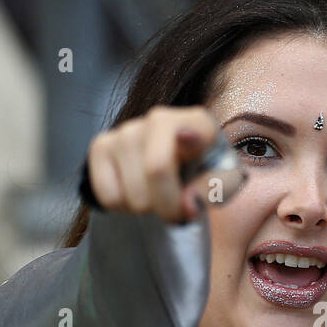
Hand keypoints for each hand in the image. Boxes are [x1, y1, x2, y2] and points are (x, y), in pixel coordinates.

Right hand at [83, 106, 219, 221]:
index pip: (185, 146)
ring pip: (131, 194)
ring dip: (146, 208)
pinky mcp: (101, 145)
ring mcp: (126, 130)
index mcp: (198, 122)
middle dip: (168, 206)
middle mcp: (159, 118)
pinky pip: (109, 197)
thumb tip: (187, 205)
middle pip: (155, 173)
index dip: (176, 186)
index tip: (188, 206)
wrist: (178, 166)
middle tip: (177, 209)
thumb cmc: (205, 171)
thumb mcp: (225, 182)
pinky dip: (124, 207)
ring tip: (157, 194)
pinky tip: (137, 191)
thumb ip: (214, 191)